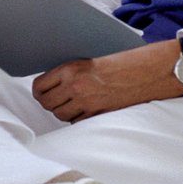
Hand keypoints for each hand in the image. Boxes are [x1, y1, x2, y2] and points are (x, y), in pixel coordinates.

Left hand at [32, 40, 182, 121]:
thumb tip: (51, 85)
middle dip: (48, 103)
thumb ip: (69, 73)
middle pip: (47, 104)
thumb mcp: (88, 62)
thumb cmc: (119, 63)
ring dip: (62, 111)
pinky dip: (77, 118)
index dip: (39, 91)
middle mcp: (76, 86)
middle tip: (53, 99)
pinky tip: (84, 109)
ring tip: (70, 103)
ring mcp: (86, 103)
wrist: (144, 72)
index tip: (41, 91)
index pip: (40, 86)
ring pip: (60, 115)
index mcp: (71, 69)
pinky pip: (77, 121)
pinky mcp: (97, 114)